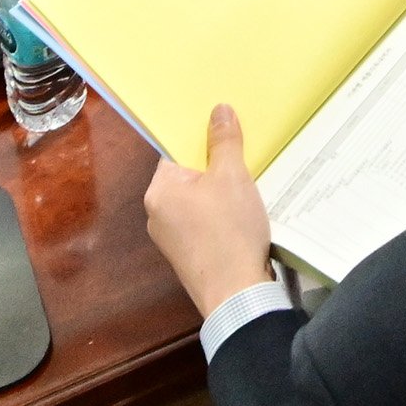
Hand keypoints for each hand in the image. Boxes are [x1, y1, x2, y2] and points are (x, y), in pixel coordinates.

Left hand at [143, 102, 275, 315]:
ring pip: (197, 200)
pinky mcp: (188, 256)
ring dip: (221, 191)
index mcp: (159, 191)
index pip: (176, 151)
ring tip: (249, 184)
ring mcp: (171, 239)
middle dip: (215, 165)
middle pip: (188, 176)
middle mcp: (156, 214)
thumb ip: (224, 141)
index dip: (202, 138)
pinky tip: (244, 215)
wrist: (237, 296)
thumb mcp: (232, 177)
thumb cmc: (229, 230)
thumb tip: (218, 110)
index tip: (226, 129)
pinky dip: (221, 215)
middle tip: (244, 153)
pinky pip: (203, 223)